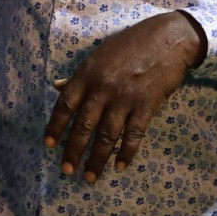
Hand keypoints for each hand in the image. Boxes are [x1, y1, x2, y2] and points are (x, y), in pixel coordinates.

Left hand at [43, 11, 205, 181]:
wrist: (167, 38)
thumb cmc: (131, 44)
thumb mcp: (98, 55)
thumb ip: (79, 76)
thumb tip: (56, 87)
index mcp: (87, 75)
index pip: (65, 105)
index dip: (55, 127)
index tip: (49, 145)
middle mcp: (102, 89)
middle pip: (83, 126)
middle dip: (73, 151)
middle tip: (66, 170)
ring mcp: (125, 99)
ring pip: (106, 136)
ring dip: (97, 159)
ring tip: (90, 177)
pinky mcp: (147, 106)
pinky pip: (134, 135)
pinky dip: (126, 153)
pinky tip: (120, 167)